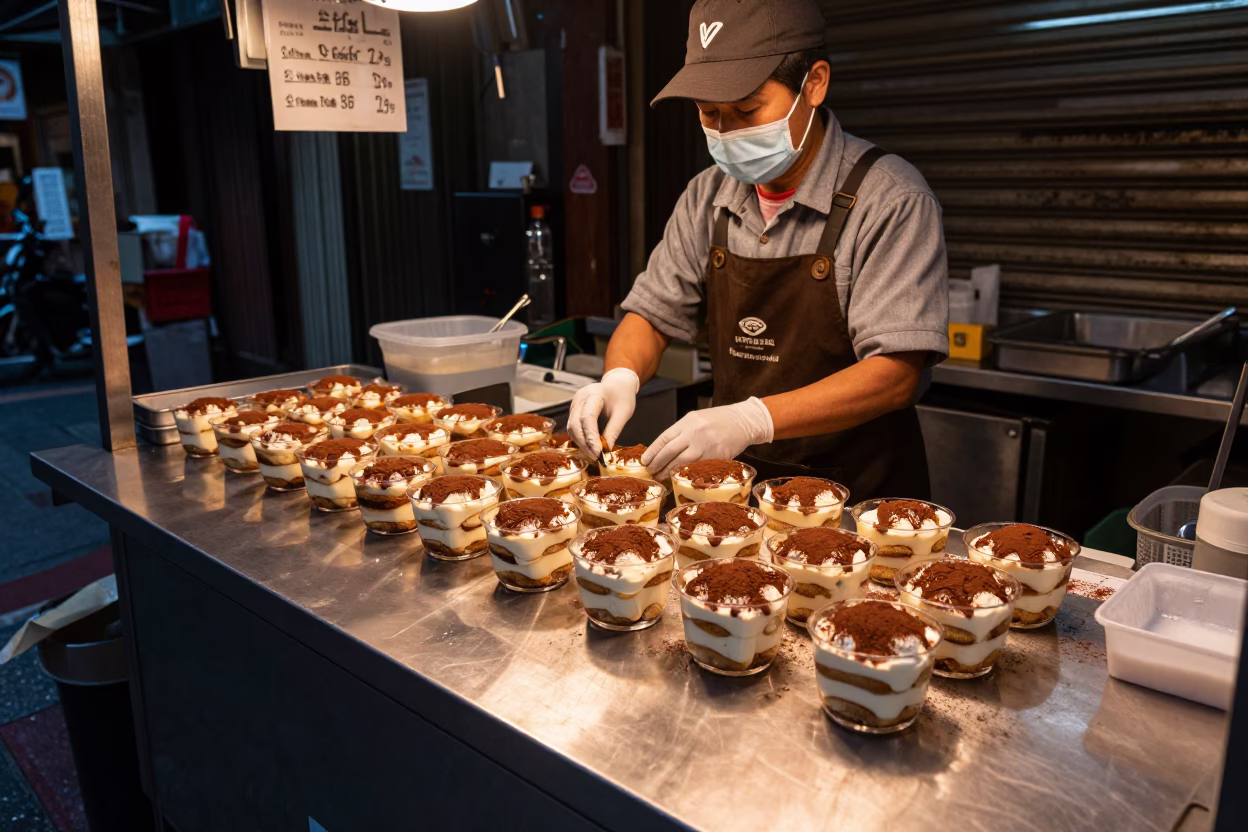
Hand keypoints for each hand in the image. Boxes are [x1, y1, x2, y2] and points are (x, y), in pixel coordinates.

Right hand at [568, 368, 639, 457]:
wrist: (617, 385)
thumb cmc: (622, 396)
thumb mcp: (624, 412)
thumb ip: (614, 430)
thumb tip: (606, 450)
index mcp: (593, 394)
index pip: (587, 418)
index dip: (591, 437)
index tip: (598, 453)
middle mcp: (579, 399)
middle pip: (575, 425)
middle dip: (584, 444)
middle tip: (596, 457)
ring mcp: (574, 405)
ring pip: (571, 428)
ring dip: (581, 444)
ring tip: (594, 455)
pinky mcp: (574, 411)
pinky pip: (573, 428)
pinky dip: (581, 439)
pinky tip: (590, 447)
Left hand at [642, 397, 773, 479]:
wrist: (744, 421)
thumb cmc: (719, 420)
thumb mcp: (697, 419)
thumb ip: (682, 432)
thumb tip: (664, 449)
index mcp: (687, 422)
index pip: (664, 438)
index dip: (652, 451)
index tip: (645, 461)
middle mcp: (694, 433)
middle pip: (670, 451)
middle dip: (658, 464)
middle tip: (651, 472)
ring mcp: (706, 445)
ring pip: (682, 462)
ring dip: (669, 472)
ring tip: (662, 478)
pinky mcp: (716, 456)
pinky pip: (698, 468)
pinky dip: (687, 474)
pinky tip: (680, 479)